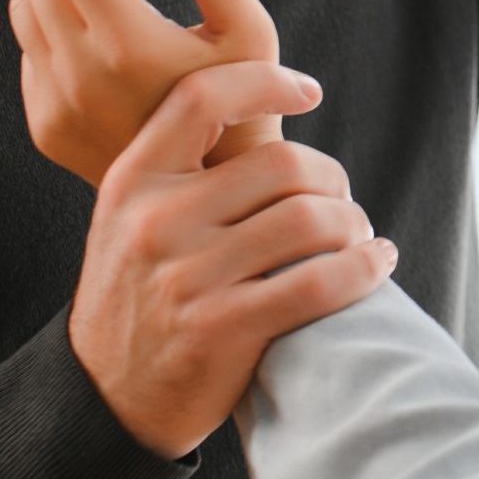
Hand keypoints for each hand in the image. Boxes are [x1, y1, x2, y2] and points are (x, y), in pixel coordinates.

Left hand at [9, 0, 288, 185]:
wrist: (217, 193)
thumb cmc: (245, 103)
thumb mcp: (247, 26)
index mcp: (128, 45)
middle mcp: (79, 76)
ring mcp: (54, 104)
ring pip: (26, 6)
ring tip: (121, 7)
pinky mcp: (44, 125)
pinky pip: (29, 51)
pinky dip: (61, 31)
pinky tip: (110, 51)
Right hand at [69, 60, 396, 459]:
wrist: (103, 396)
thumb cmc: (141, 295)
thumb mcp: (133, 219)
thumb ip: (186, 171)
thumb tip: (273, 110)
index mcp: (133, 181)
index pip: (202, 98)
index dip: (265, 81)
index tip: (309, 93)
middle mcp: (155, 222)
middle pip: (282, 164)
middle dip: (331, 179)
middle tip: (342, 202)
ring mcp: (187, 279)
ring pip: (309, 221)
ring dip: (353, 226)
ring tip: (358, 238)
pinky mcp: (221, 330)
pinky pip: (319, 284)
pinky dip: (363, 269)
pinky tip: (375, 265)